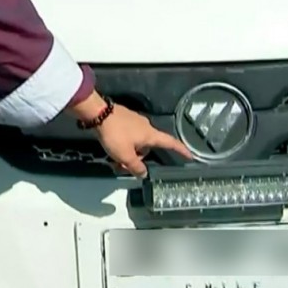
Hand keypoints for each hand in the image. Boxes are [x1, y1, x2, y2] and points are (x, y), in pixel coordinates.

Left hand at [67, 91, 192, 177]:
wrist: (98, 113)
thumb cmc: (115, 134)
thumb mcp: (124, 155)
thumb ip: (135, 166)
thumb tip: (143, 173)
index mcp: (151, 135)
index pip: (171, 143)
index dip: (181, 150)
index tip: (189, 155)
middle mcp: (147, 127)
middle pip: (148, 147)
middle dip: (138, 157)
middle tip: (123, 166)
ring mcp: (136, 121)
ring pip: (137, 141)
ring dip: (129, 151)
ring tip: (113, 157)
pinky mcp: (125, 118)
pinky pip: (129, 134)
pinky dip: (124, 143)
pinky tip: (112, 145)